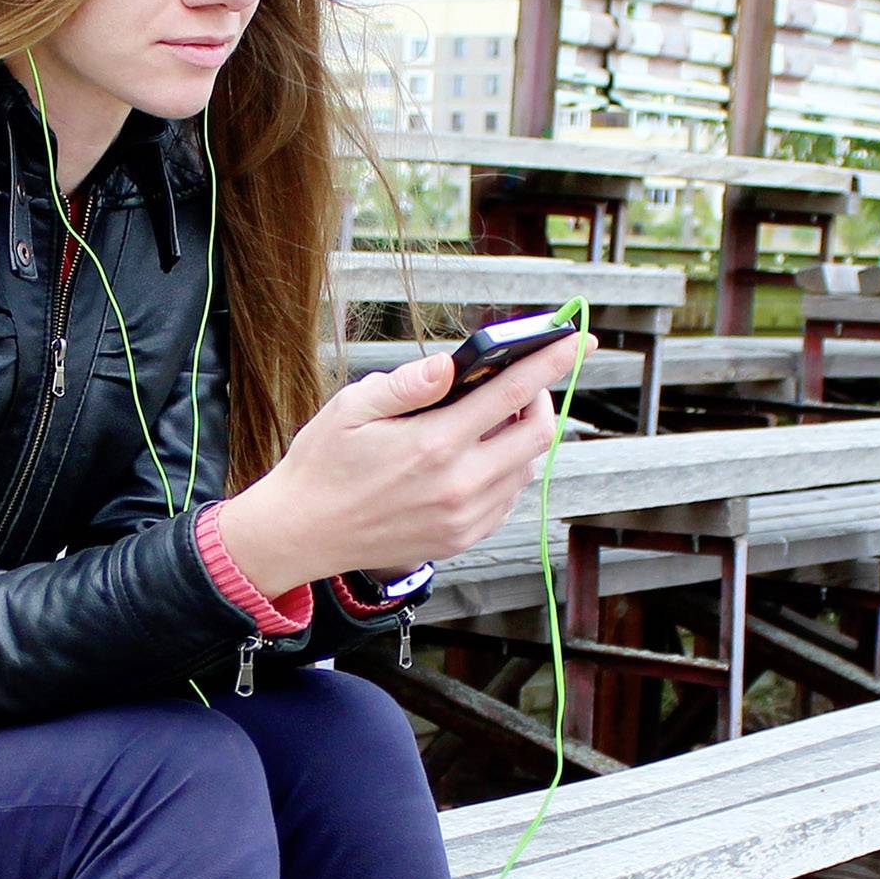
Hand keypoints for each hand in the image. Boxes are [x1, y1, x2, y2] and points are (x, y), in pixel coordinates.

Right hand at [216, 333, 593, 593]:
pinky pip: (508, 498)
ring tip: (487, 420)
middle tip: (518, 383)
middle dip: (541, 398)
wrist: (302, 532)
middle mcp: (459, 484)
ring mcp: (464, 516)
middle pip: (538, 433)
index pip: (513, 393)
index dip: (551, 361)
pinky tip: (475, 458)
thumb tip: (449, 365)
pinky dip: (506, 470)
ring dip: (521, 436)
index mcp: (434, 443)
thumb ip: (407, 384)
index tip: (577, 340)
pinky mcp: (462, 538)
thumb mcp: (351, 408)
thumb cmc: (322, 465)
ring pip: (526, 466)